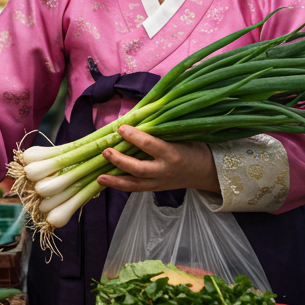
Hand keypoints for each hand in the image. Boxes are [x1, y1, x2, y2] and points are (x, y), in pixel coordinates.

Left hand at [98, 125, 219, 193]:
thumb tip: (137, 115)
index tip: (121, 127)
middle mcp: (164, 170)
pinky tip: (106, 181)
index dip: (134, 136)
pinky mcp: (155, 188)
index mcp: (172, 153)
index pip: (150, 145)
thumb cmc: (193, 147)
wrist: (206, 171)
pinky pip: (135, 189)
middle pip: (139, 169)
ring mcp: (159, 182)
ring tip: (99, 177)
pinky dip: (120, 186)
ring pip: (134, 184)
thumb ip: (161, 129)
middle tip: (105, 151)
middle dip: (120, 161)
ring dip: (115, 181)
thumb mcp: (182, 135)